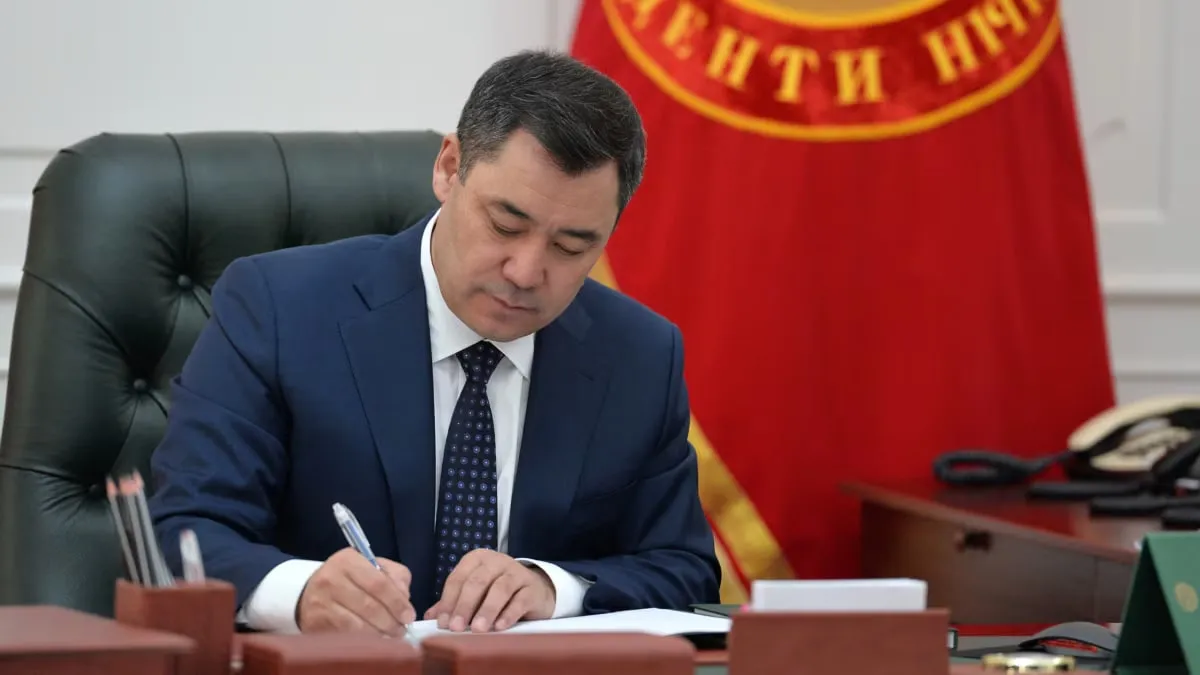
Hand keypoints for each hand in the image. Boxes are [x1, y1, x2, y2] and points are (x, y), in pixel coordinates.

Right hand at [297, 547, 414, 635]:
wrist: (312, 591)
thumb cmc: (351, 578)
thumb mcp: (374, 567)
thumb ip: (395, 576)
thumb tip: (404, 598)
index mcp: (348, 560)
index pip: (379, 583)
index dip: (397, 602)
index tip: (409, 616)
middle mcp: (330, 580)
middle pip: (369, 607)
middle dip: (391, 622)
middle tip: (402, 630)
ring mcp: (320, 603)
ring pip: (357, 626)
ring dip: (379, 635)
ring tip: (390, 637)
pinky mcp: (315, 624)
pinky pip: (345, 637)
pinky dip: (364, 642)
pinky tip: (374, 641)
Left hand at [424, 549, 555, 632]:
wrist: (535, 590)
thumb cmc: (497, 591)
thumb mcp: (475, 593)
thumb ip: (454, 602)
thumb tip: (430, 617)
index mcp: (477, 560)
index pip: (458, 578)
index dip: (449, 601)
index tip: (443, 623)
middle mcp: (496, 562)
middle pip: (477, 582)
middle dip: (464, 605)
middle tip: (456, 628)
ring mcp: (517, 573)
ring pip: (500, 589)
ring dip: (487, 610)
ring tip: (477, 629)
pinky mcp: (532, 588)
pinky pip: (520, 600)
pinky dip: (509, 614)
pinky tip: (499, 627)